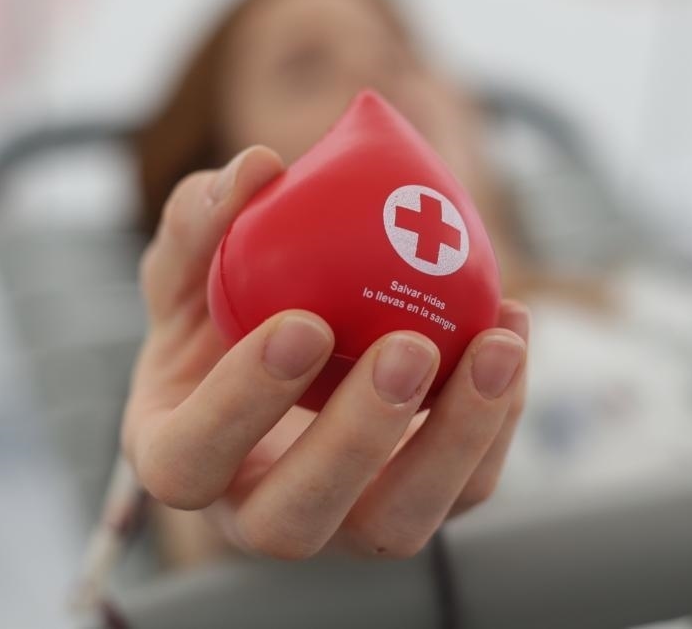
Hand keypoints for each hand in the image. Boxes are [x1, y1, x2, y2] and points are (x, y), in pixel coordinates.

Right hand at [121, 146, 528, 559]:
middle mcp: (257, 512)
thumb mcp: (192, 267)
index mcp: (181, 456)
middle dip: (357, 438)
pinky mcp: (415, 506)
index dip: (241, 406)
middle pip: (294, 521)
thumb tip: (257, 166)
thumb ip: (201, 223)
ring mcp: (342, 523)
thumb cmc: (226, 317)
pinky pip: (465, 488)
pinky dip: (498, 416)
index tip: (303, 323)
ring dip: (456, 438)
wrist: (286, 354)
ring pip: (399, 525)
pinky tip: (510, 334)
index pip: (190, 461)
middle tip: (408, 346)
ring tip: (496, 344)